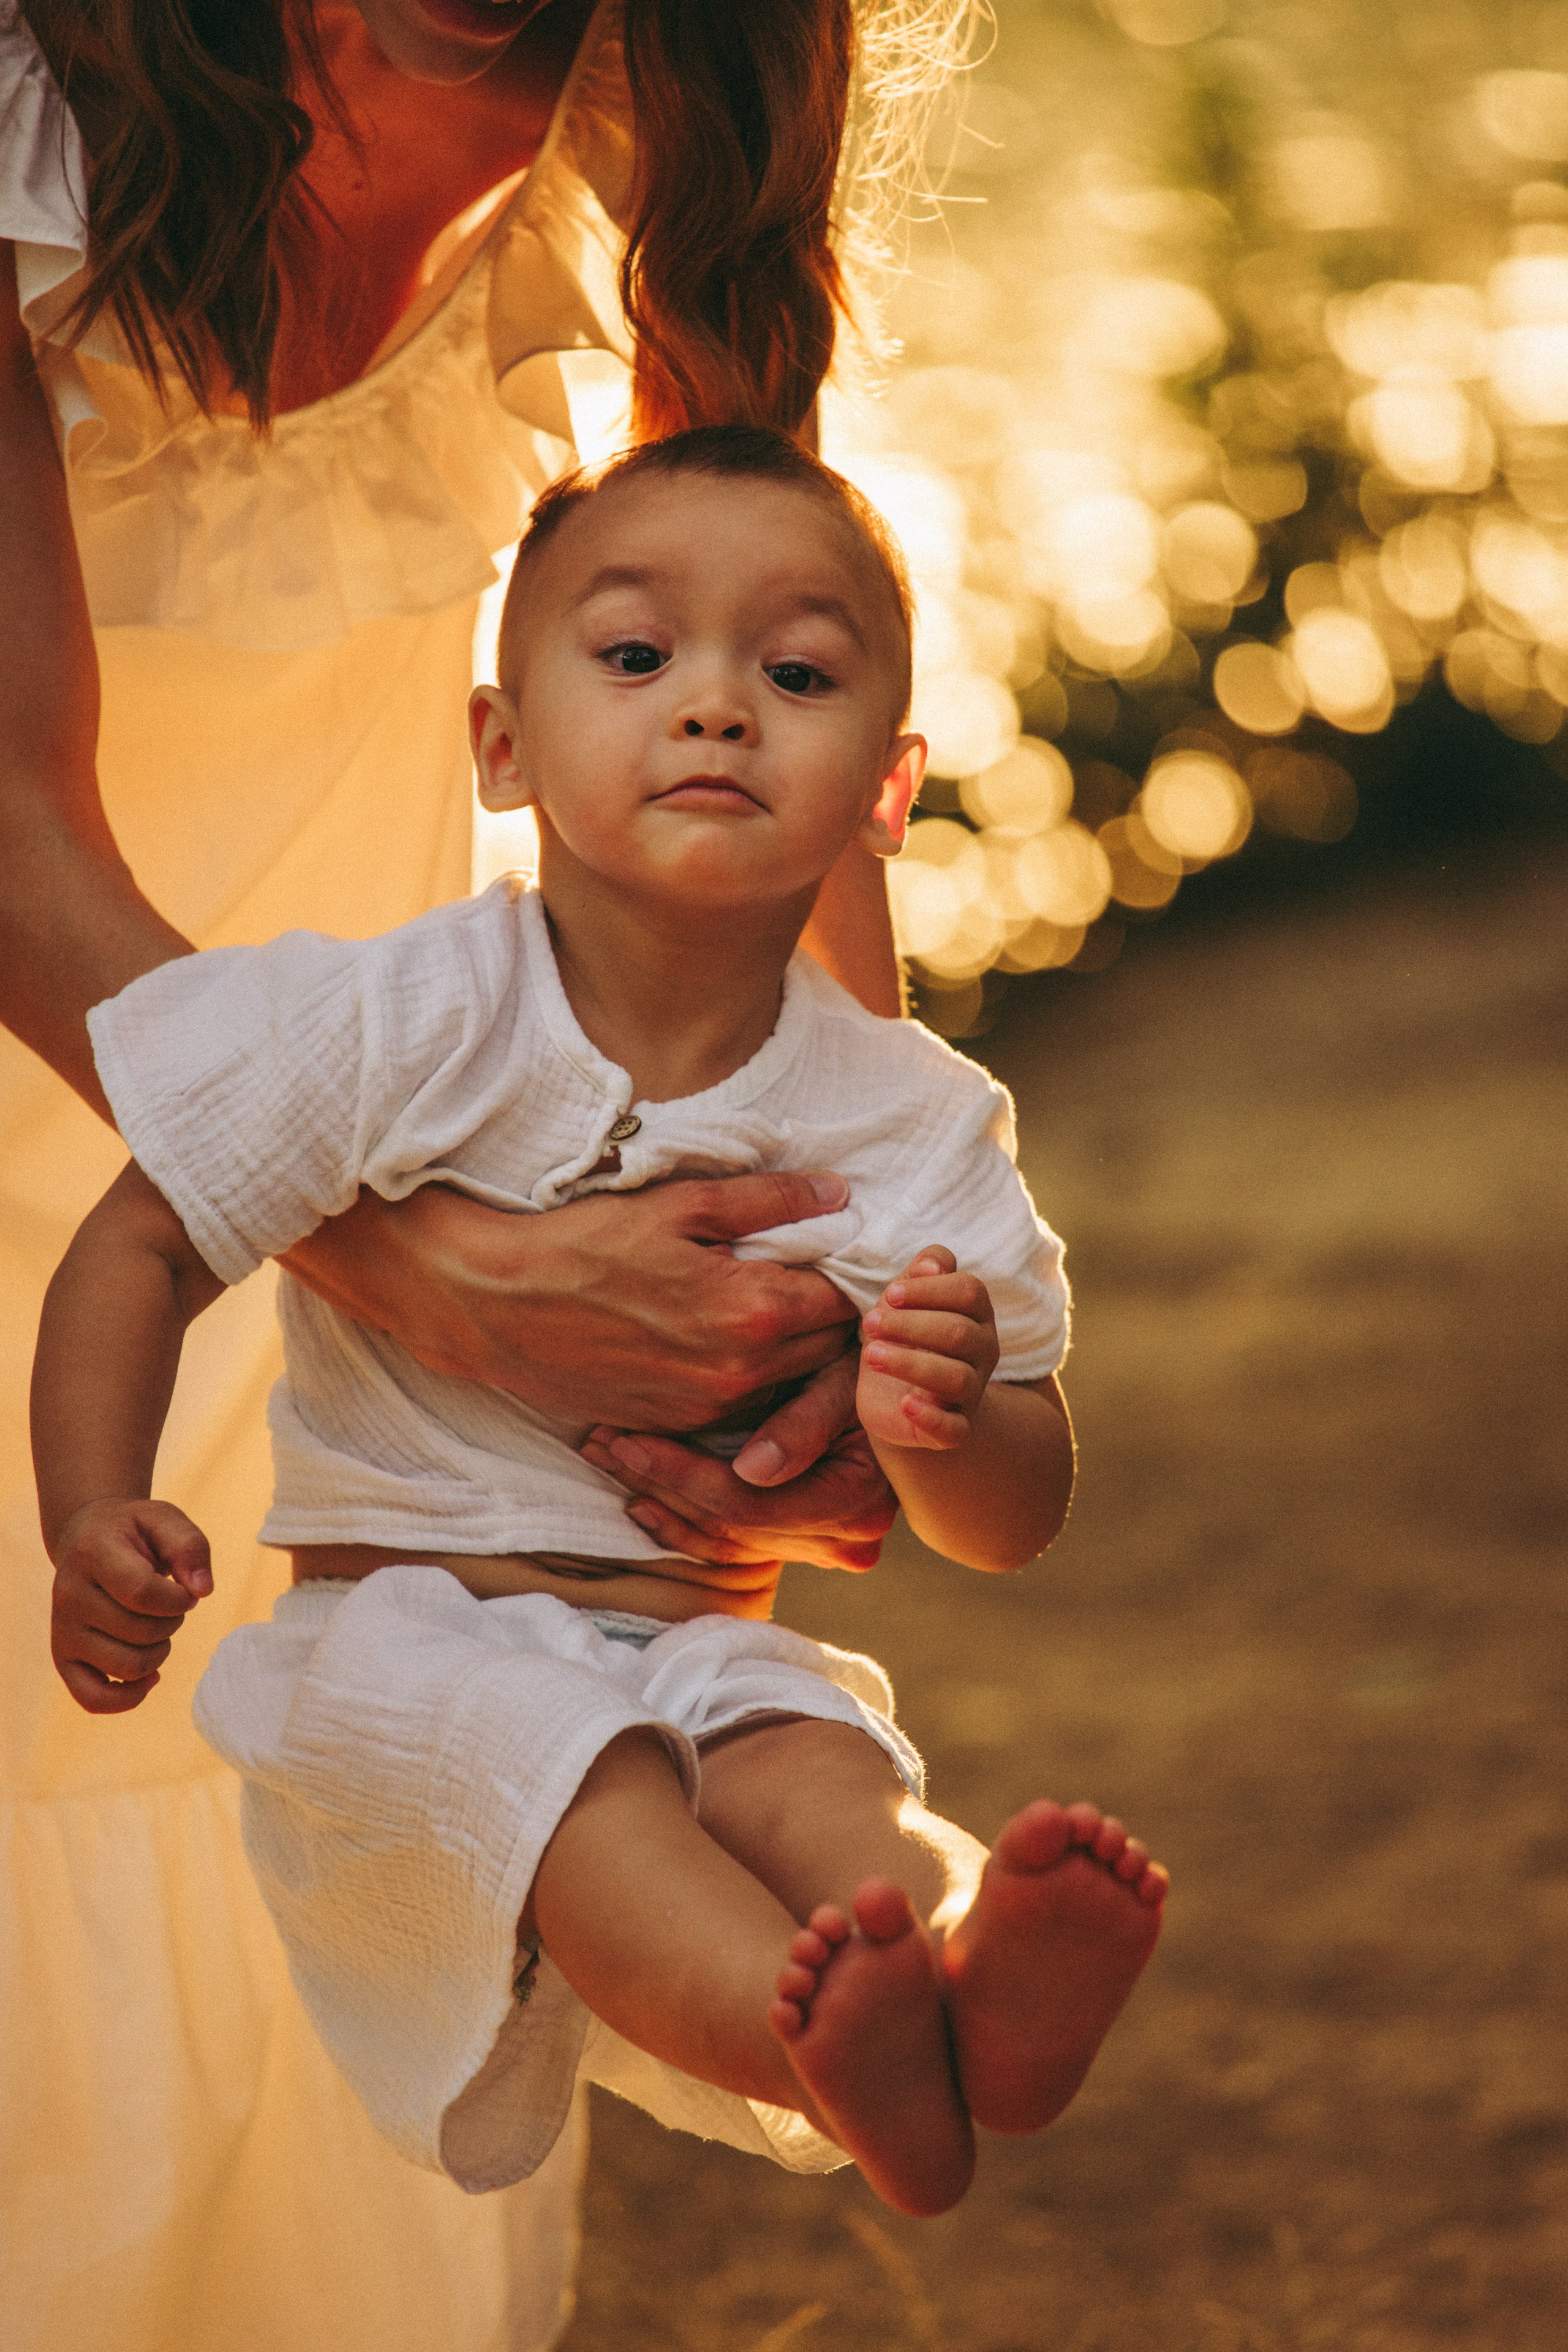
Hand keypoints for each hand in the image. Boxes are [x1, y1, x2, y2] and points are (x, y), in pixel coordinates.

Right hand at [49, 1498, 211, 1714]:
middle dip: (173, 1622)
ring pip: (127, 1667)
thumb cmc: (133, 1531)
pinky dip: (129, 1697)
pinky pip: (94, 1700)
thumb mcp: (164, 1519)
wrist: (87, 1538)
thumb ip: (189, 1546)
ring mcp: (63, 1631)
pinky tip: (151, 1677)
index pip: (143, 1593)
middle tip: (170, 1605)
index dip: (178, 1599)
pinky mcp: (63, 1658)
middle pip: (140, 1633)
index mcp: (92, 1554)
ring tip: (156, 1627)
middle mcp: (68, 1595)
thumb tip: (202, 1591)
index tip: (184, 1590)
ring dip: (159, 1653)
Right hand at [281, 1171, 859, 1430]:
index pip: (846, 1300)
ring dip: (794, 1351)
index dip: (852, 1272)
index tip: (843, 1250)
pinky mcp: (676, 1423)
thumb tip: (837, 1195)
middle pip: (828, 1350)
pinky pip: (742, 1405)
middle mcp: (740, 1371)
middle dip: (832, 1315)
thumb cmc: (582, 1244)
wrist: (495, 1306)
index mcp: (752, 1310)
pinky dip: (749, 1377)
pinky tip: (721, 1338)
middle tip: (813, 1275)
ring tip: (770, 1305)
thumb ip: (767, 1200)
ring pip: (789, 1383)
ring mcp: (708, 1406)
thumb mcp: (678, 1204)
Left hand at [580, 1355, 896, 1571]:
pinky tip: (640, 1500)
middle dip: (660, 1487)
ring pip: (724, 1542)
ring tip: (608, 1460)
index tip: (628, 1440)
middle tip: (601, 1444)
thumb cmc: (869, 1359)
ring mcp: (822, 1545)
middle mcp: (844, 1538)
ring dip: (662, 1504)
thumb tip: (753, 1472)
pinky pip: (733, 1546)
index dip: (685, 1476)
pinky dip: (683, 1524)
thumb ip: (805, 1423)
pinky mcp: (801, 1539)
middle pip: (731, 1530)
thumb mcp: (842, 1376)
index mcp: (855, 1499)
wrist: (900, 1375)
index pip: (750, 1505)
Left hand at [857, 1246, 1000, 1451]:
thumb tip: (930, 1264)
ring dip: (910, 1363)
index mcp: (976, 1314)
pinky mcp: (954, 1429)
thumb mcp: (905, 1301)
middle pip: (959, 1333)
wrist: (895, 1399)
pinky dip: (931, 1418)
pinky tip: (905, 1404)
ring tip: (872, 1356)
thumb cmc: (904, 1338)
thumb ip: (921, 1274)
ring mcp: (971, 1392)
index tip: (891, 1295)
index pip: (969, 1291)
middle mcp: (983, 1352)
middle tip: (869, 1323)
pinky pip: (954, 1429)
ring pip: (957, 1378)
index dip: (929, 1290)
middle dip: (910, 1325)